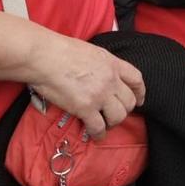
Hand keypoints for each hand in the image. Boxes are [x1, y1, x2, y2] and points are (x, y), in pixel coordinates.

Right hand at [26, 30, 145, 136]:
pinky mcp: (85, 108)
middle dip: (124, 110)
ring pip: (118, 116)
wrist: (44, 57)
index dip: (140, 92)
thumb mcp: (91, 51)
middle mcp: (110, 80)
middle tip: (114, 114)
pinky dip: (98, 134)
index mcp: (112, 63)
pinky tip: (95, 135)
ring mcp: (99, 95)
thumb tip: (99, 73)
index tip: (139, 100)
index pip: (136, 79)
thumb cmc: (60, 50)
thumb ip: (101, 64)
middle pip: (129, 101)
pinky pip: (98, 127)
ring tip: (104, 125)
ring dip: (112, 123)